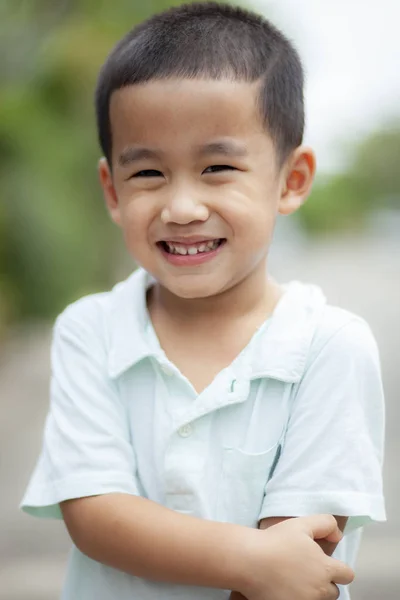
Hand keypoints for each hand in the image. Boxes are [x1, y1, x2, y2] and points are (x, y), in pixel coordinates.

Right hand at [237, 514, 353, 599]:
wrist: (249, 560)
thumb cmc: (275, 541)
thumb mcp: (302, 524)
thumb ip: (325, 524)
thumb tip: (338, 535)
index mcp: (325, 568)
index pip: (347, 575)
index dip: (338, 569)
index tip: (324, 564)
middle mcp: (319, 590)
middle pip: (333, 591)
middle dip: (323, 582)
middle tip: (304, 571)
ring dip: (311, 593)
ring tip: (293, 580)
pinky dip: (296, 597)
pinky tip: (284, 588)